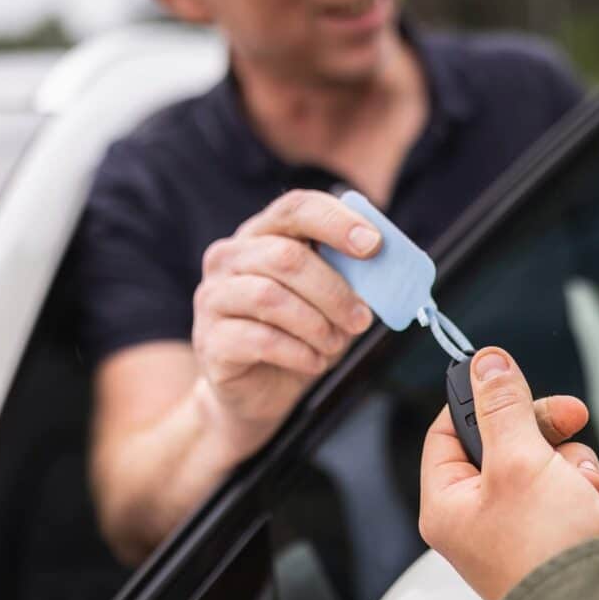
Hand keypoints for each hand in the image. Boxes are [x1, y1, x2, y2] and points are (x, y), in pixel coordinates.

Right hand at [192, 190, 378, 459]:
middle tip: (362, 320)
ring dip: (316, 325)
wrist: (260, 391)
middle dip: (334, 291)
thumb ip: (352, 278)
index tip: (374, 246)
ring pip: (270, 297)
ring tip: (335, 345)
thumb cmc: (300, 335)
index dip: (336, 222)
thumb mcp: (332, 301)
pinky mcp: (210, 340)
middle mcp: (229, 257)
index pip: (296, 207)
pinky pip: (258, 339)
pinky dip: (298, 353)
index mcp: (262, 234)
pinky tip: (314, 362)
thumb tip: (388, 268)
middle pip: (286, 257)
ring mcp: (213, 297)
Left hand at [419, 348, 598, 599]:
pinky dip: (588, 494)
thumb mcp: (519, 460)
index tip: (511, 380)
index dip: (482, 400)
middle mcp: (479, 518)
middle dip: (545, 435)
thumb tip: (487, 363)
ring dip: (573, 467)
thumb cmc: (547, 554)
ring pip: (548, 464)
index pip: (449, 429)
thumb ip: (503, 406)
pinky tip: (593, 513)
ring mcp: (521, 529)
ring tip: (580, 491)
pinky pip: (572, 492)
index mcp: (448, 503)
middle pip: (507, 442)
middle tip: (571, 417)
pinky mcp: (558, 537)